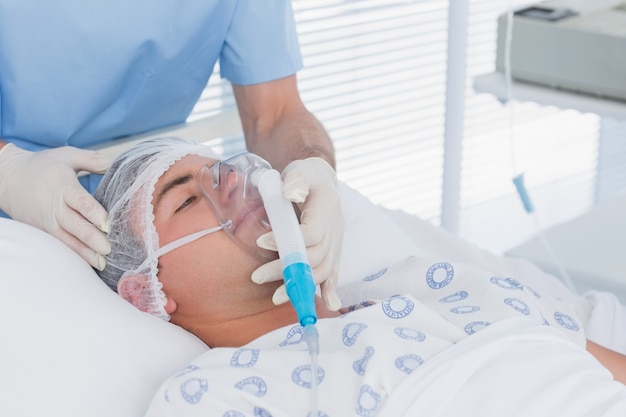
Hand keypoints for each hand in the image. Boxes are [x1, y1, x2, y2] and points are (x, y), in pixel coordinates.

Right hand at [0, 143, 111, 269]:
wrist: (8, 178)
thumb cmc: (44, 165)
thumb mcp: (68, 155)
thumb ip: (93, 160)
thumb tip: (117, 164)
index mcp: (62, 186)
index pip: (80, 202)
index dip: (94, 214)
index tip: (108, 225)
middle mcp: (53, 207)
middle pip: (75, 225)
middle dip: (92, 239)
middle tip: (108, 249)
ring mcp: (46, 222)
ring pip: (66, 240)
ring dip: (84, 253)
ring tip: (102, 263)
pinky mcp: (42, 232)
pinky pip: (59, 245)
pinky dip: (73, 255)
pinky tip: (88, 263)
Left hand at [252, 157, 343, 310]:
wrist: (321, 181)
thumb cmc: (306, 176)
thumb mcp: (300, 171)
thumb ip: (296, 181)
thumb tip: (290, 193)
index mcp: (327, 209)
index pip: (311, 233)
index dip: (289, 242)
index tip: (262, 242)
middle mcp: (335, 230)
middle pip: (314, 257)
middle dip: (287, 270)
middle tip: (257, 276)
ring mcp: (335, 243)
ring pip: (322, 270)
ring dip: (301, 286)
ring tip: (275, 297)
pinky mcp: (331, 252)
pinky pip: (332, 273)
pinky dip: (330, 290)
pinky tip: (328, 305)